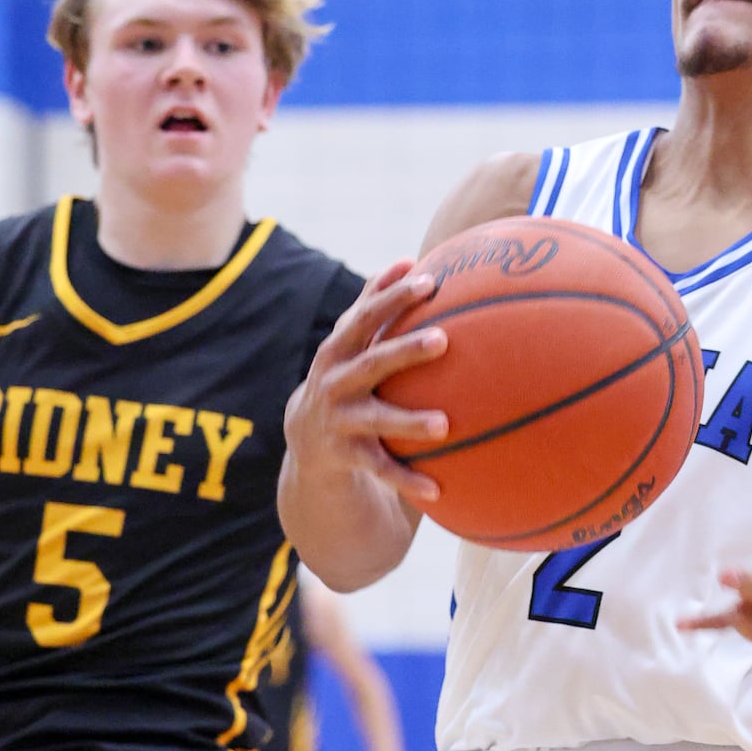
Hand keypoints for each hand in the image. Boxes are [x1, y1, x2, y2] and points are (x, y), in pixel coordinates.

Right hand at [286, 261, 448, 505]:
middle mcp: (334, 383)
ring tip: (444, 425)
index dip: (393, 298)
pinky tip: (438, 490)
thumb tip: (408, 260)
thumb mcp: (350, 342)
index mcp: (338, 350)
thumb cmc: (343, 375)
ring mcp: (339, 421)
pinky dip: (407, 480)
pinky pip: (380, 469)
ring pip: (376, 421)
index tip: (429, 282)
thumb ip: (373, 304)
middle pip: (372, 363)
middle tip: (443, 340)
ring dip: (409, 422)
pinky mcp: (346, 456)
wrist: (307, 438)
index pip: (366, 317)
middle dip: (405, 351)